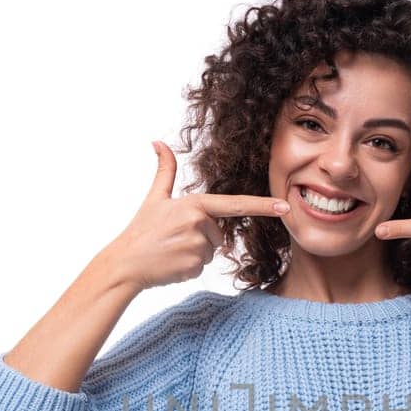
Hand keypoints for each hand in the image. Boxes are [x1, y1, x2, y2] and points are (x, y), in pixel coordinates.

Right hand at [104, 141, 290, 291]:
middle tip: (174, 238)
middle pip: (219, 234)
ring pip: (212, 251)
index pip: (236, 205)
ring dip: (195, 253)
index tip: (285, 207)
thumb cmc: (141, 230)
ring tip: (172, 250)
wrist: (125, 263)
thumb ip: (164, 171)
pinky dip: (190, 267)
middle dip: (201, 238)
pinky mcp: (196, 267)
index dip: (263, 206)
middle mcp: (200, 224)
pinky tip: (172, 263)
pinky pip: (203, 267)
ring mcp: (199, 247)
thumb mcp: (155, 198)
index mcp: (195, 204)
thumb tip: (158, 142)